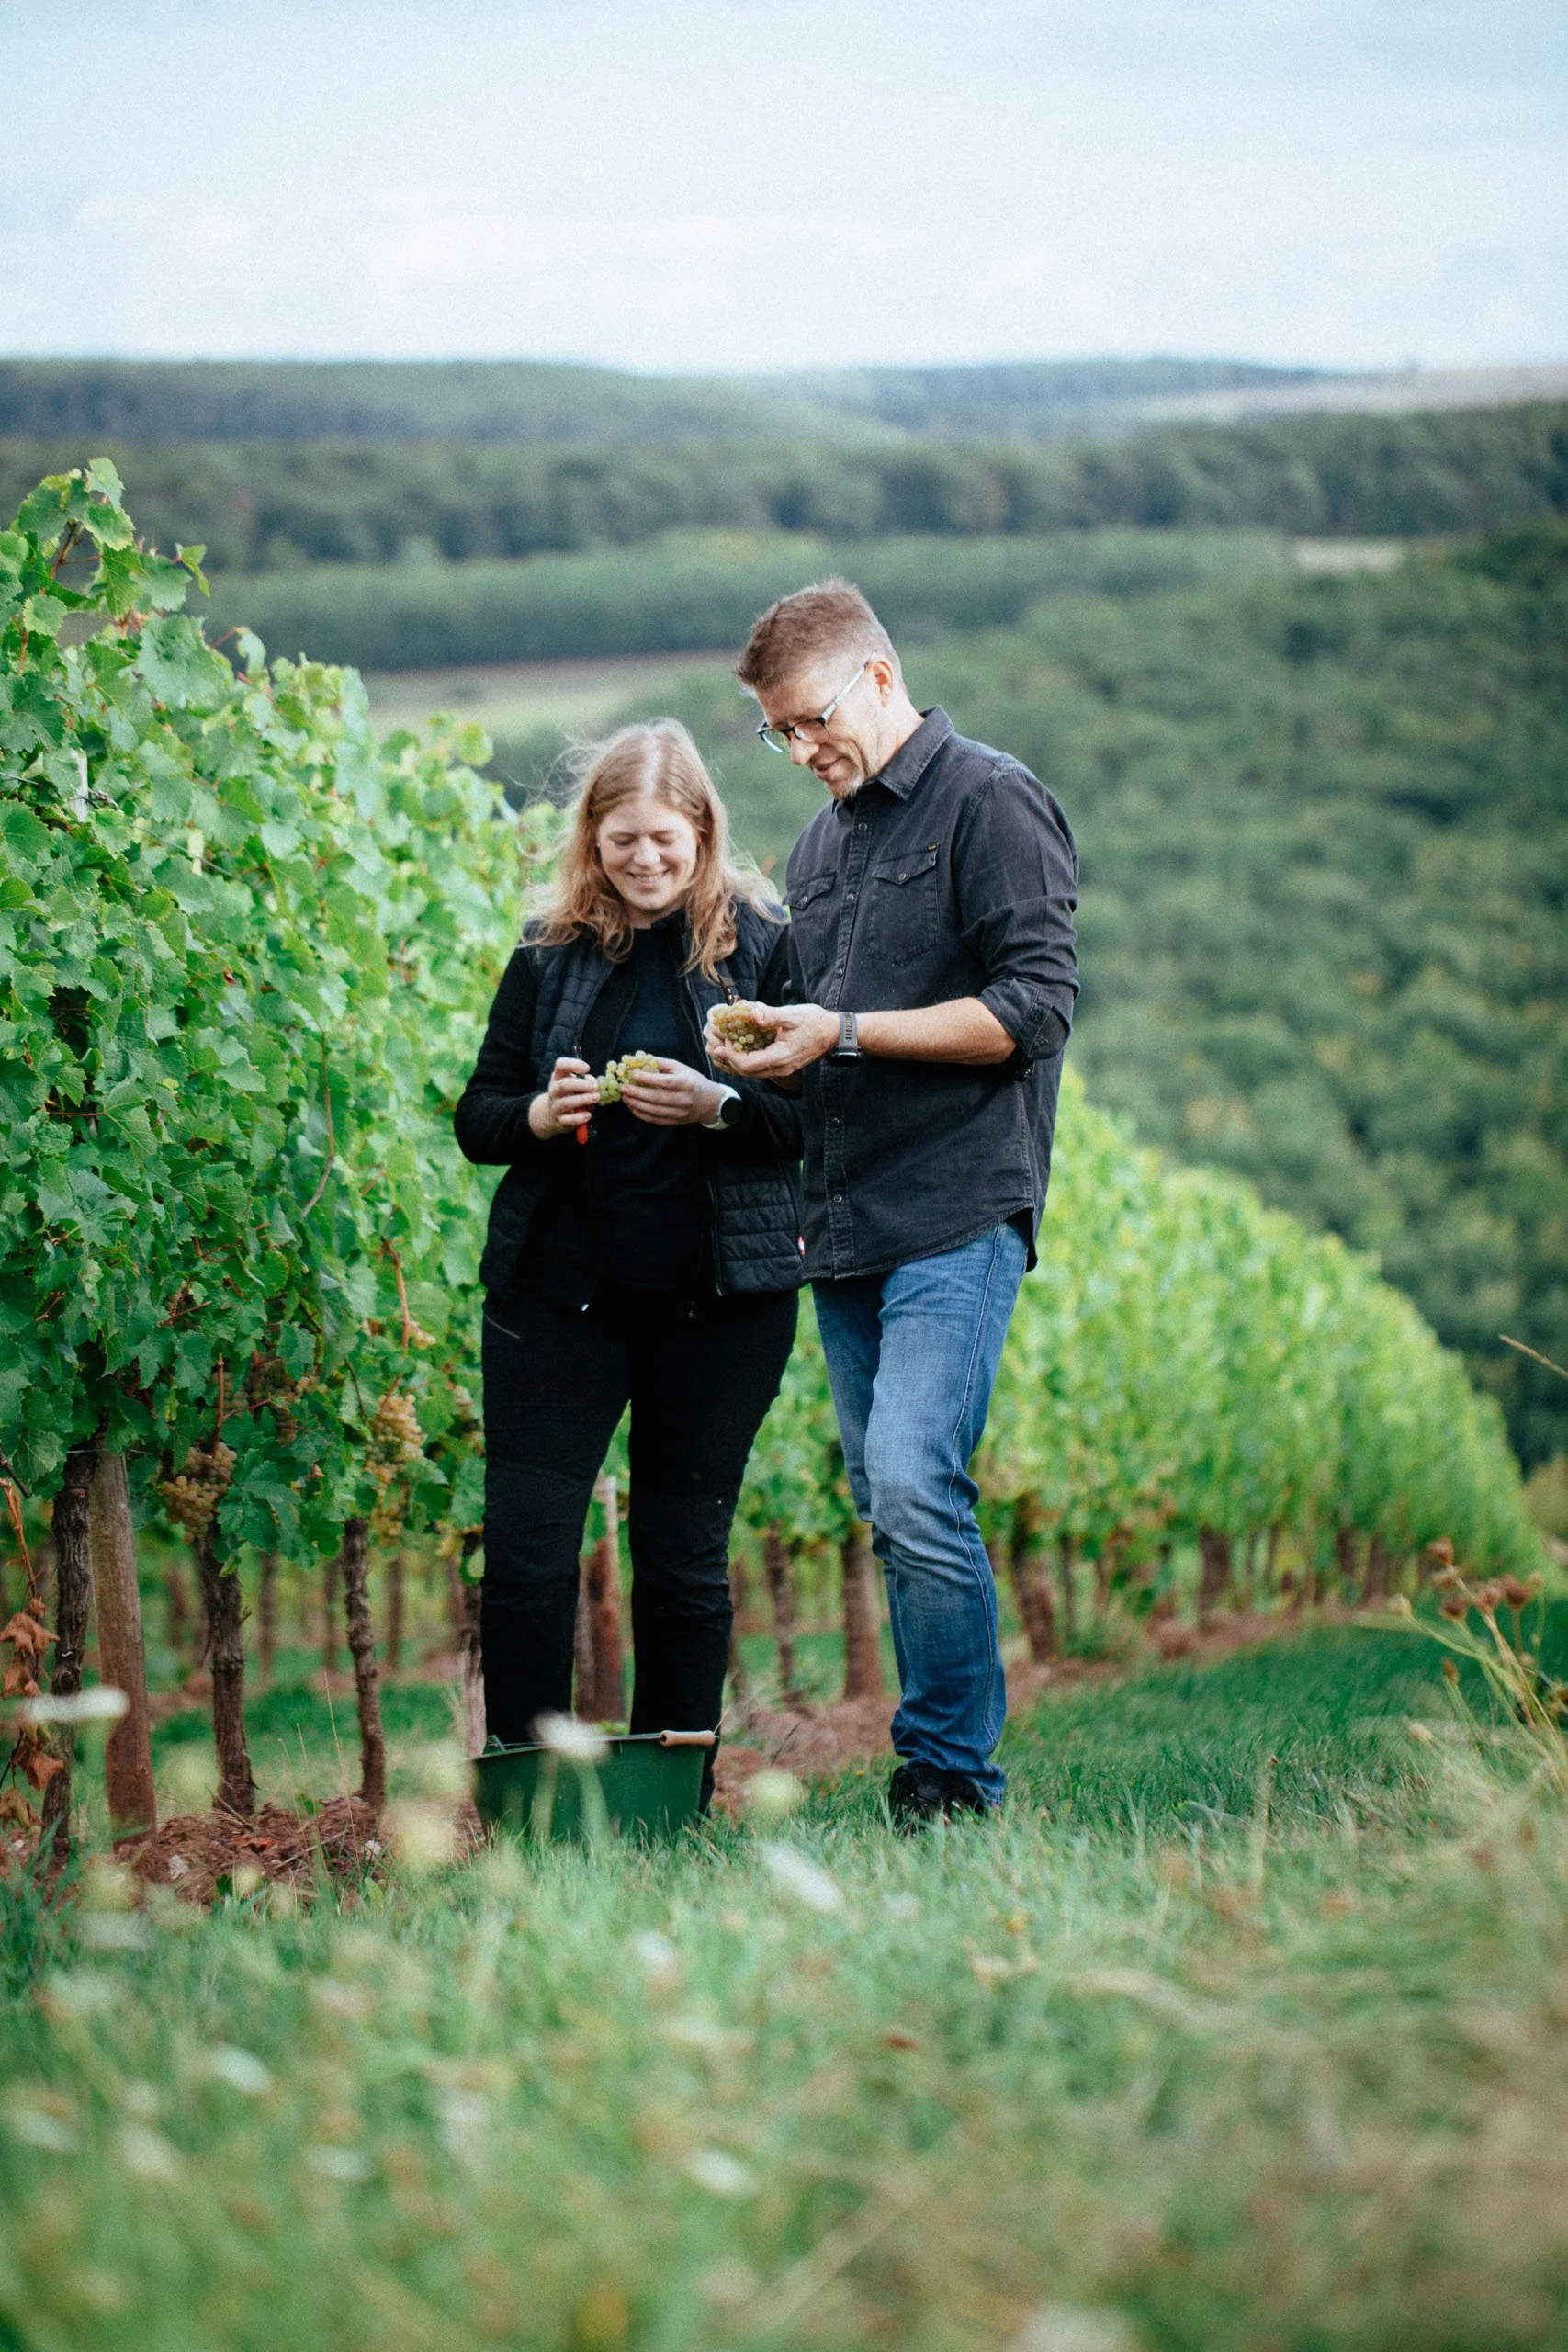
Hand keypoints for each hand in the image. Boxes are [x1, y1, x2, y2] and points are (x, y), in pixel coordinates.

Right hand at [529, 1056, 599, 1140]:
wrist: (552, 1115)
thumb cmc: (569, 1095)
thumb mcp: (575, 1084)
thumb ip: (586, 1081)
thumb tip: (595, 1084)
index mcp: (558, 1077)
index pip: (560, 1065)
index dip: (573, 1064)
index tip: (587, 1068)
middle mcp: (555, 1090)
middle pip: (564, 1085)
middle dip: (581, 1085)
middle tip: (595, 1087)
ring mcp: (556, 1105)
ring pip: (566, 1102)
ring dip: (583, 1099)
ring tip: (596, 1097)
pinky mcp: (559, 1120)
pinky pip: (568, 1119)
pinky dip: (579, 1118)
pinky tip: (588, 1115)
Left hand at [618, 1056, 725, 1126]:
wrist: (709, 1102)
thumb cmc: (692, 1081)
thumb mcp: (681, 1068)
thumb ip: (661, 1063)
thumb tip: (639, 1059)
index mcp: (687, 1083)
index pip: (666, 1082)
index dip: (649, 1079)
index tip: (634, 1075)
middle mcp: (684, 1099)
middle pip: (657, 1098)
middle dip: (638, 1093)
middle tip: (624, 1088)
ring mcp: (680, 1113)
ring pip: (654, 1111)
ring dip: (637, 1104)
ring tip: (625, 1097)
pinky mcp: (676, 1122)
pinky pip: (655, 1120)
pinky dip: (642, 1114)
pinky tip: (633, 1106)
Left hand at [705, 1001, 837, 1079]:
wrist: (833, 1033)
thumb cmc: (815, 1022)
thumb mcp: (792, 1014)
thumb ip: (770, 1015)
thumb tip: (750, 1012)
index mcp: (780, 1057)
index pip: (747, 1065)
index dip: (731, 1054)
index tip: (724, 1038)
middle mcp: (779, 1068)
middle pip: (745, 1072)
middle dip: (727, 1058)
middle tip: (715, 1042)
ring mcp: (780, 1069)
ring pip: (750, 1073)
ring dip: (733, 1061)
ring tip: (720, 1047)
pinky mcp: (781, 1066)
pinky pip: (757, 1068)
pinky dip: (744, 1060)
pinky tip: (737, 1049)